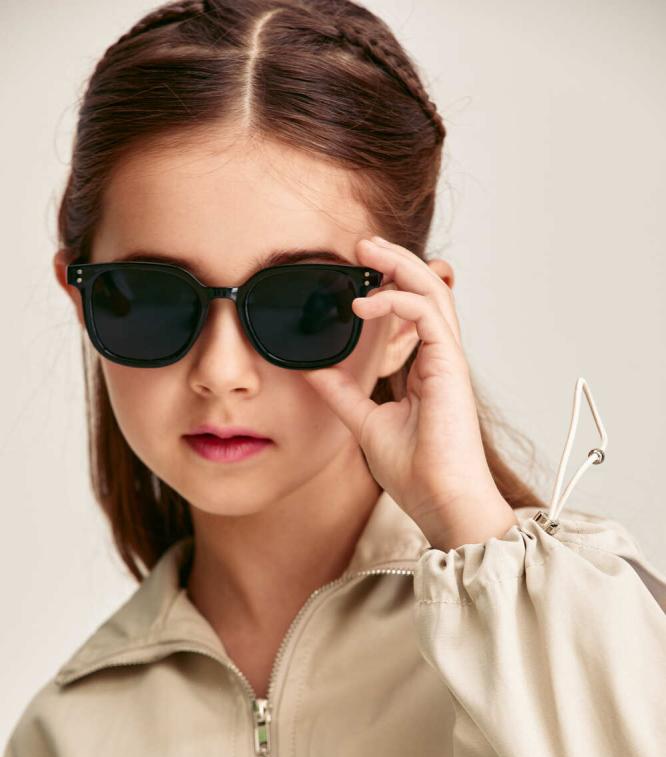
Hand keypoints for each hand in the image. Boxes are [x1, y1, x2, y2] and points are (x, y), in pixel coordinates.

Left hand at [298, 235, 505, 533]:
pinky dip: (396, 300)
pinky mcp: (449, 365)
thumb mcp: (365, 423)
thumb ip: (343, 394)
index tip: (354, 276)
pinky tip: (363, 305)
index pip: (412, 313)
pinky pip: (426, 313)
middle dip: (394, 263)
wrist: (441, 501)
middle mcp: (439, 359)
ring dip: (398, 266)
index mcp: (425, 370)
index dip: (388, 288)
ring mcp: (447, 360)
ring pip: (431, 291)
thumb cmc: (416, 472)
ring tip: (365, 251)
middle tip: (361, 244)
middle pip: (425, 291)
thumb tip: (312, 371)